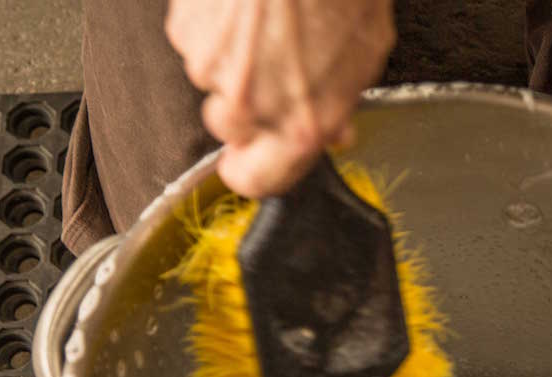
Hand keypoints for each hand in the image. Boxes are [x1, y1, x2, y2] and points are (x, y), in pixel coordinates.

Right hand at [166, 0, 395, 196]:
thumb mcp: (365, 54)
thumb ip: (342, 102)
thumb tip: (336, 129)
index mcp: (298, 126)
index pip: (256, 183)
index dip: (254, 172)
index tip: (255, 162)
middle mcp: (248, 107)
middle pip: (228, 131)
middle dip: (246, 108)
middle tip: (274, 70)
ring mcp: (209, 67)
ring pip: (212, 81)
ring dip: (232, 61)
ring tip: (265, 23)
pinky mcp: (185, 30)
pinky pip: (196, 41)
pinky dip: (215, 28)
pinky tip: (244, 6)